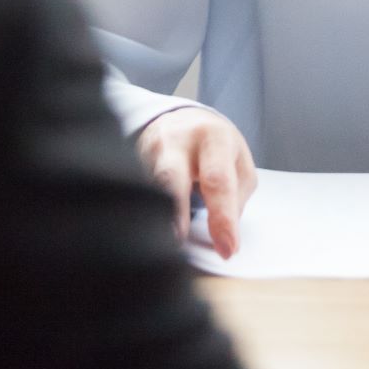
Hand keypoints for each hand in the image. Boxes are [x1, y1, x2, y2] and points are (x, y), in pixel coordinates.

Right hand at [135, 107, 257, 258]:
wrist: (181, 120)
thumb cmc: (214, 147)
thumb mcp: (239, 164)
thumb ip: (236, 198)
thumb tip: (224, 236)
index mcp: (212, 137)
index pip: (217, 181)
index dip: (222, 218)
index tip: (227, 248)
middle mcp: (175, 140)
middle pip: (170, 178)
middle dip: (174, 212)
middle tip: (179, 244)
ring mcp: (147, 150)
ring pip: (147, 188)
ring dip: (157, 219)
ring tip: (165, 244)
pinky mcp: (129, 163)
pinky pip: (136, 193)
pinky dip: (145, 215)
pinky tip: (149, 231)